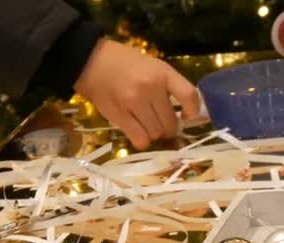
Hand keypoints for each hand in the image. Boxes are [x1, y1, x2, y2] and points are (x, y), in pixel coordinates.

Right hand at [74, 39, 199, 149]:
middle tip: (162, 122)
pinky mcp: (119, 116)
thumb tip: (188, 113)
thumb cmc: (126, 64)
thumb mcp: (153, 66)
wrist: (91, 61)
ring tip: (147, 124)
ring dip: (154, 134)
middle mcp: (150, 87)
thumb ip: (170, 86)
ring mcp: (134, 102)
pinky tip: (138, 132)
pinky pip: (140, 140)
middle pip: (171, 123)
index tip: (187, 115)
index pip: (189, 95)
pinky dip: (142, 140)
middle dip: (170, 128)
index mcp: (162, 73)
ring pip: (156, 133)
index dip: (193, 111)